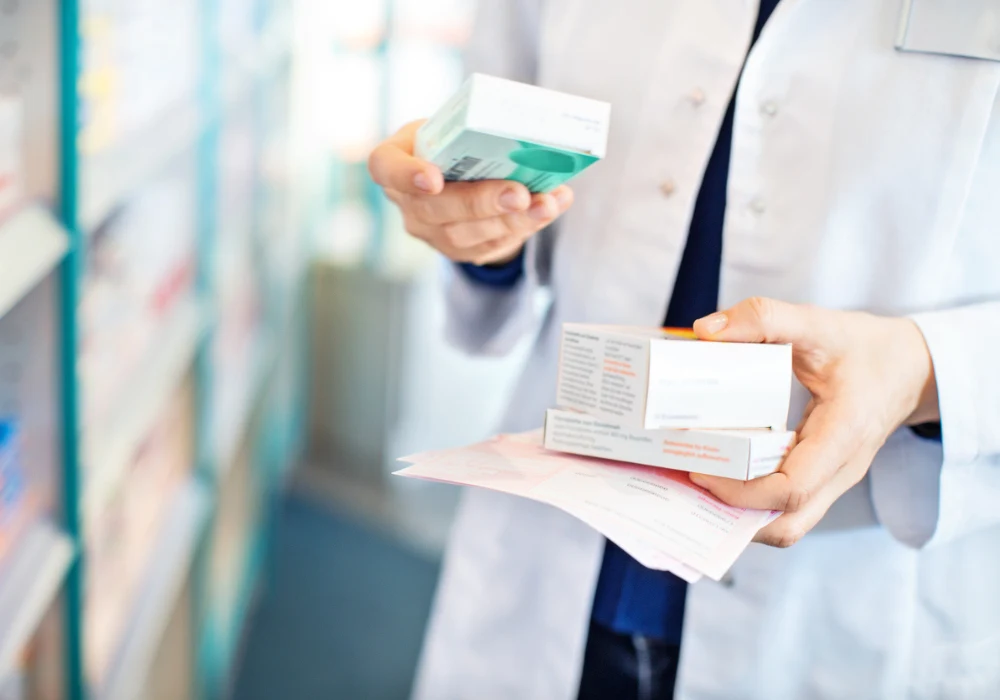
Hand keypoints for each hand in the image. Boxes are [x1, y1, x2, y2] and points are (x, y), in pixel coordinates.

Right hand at [368, 120, 573, 265]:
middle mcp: (407, 201)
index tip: (432, 179)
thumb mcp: (453, 124)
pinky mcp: (460, 250)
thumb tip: (530, 129)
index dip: (405, 175)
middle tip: (519, 194)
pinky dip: (526, 226)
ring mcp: (431, 232)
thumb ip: (475, 126)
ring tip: (546, 204)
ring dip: (512, 220)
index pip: (385, 167)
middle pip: (435, 209)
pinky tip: (550, 208)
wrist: (460, 175)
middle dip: (481, 203)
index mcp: (395, 159)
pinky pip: (490, 245)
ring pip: (466, 234)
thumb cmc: (456, 141)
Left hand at [690, 297, 939, 547]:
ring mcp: (833, 480)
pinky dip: (752, 502)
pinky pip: (787, 506)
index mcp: (844, 434)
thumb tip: (706, 331)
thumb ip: (764, 318)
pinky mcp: (822, 478)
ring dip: (741, 515)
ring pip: (787, 523)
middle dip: (733, 514)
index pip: (792, 487)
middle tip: (688, 481)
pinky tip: (720, 476)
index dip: (741, 490)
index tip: (700, 468)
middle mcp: (841, 469)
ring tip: (696, 485)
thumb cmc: (865, 348)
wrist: (910, 368)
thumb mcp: (817, 322)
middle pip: (788, 523)